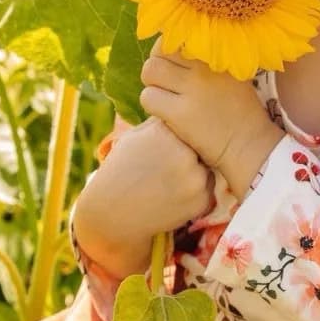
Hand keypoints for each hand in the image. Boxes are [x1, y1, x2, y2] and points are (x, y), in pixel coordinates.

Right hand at [73, 115, 214, 279]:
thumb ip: (158, 123)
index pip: (185, 124)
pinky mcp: (201, 199)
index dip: (177, 137)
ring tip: (168, 184)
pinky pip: (207, 191)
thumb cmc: (120, 170)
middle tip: (167, 168)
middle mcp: (184, 151)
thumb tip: (178, 108)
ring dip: (193, 174)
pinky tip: (172, 198)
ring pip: (205, 168)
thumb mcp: (133, 136)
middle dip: (189, 154)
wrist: (112, 212)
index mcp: (167, 131)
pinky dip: (194, 195)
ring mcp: (195, 177)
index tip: (165, 149)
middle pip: (199, 145)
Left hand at [140, 37, 283, 199]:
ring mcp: (192, 89)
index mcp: (216, 55)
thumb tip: (177, 46)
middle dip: (157, 67)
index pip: (177, 38)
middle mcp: (204, 67)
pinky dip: (152, 105)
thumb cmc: (240, 110)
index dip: (168, 51)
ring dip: (152, 85)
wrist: (250, 144)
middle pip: (159, 52)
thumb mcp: (233, 73)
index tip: (172, 65)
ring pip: (150, 72)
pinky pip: (148, 97)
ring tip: (165, 97)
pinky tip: (166, 113)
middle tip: (165, 83)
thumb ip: (209, 58)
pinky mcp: (180, 113)